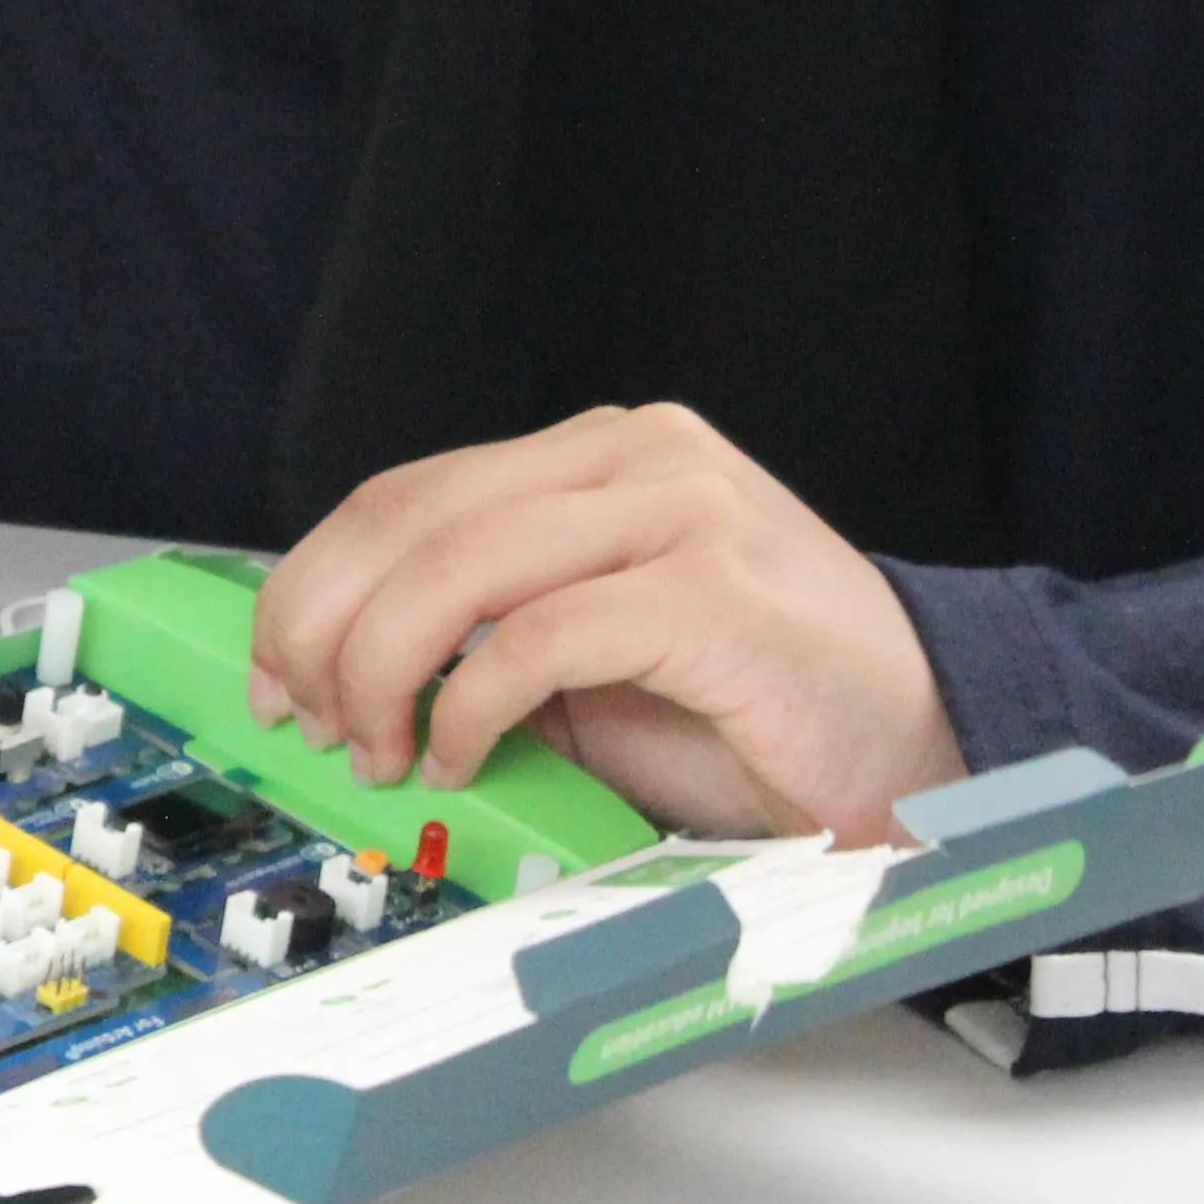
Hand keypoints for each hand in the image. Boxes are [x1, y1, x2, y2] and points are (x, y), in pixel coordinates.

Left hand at [248, 402, 966, 842]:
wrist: (927, 744)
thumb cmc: (755, 711)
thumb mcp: (591, 656)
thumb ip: (486, 631)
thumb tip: (339, 674)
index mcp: (599, 452)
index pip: (408, 492)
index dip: (316, 579)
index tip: (276, 666)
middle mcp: (637, 455)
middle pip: (416, 517)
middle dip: (328, 624)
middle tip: (307, 716)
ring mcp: (681, 512)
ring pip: (464, 563)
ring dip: (386, 667)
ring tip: (376, 746)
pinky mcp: (715, 591)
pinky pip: (545, 633)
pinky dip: (474, 699)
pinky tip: (459, 750)